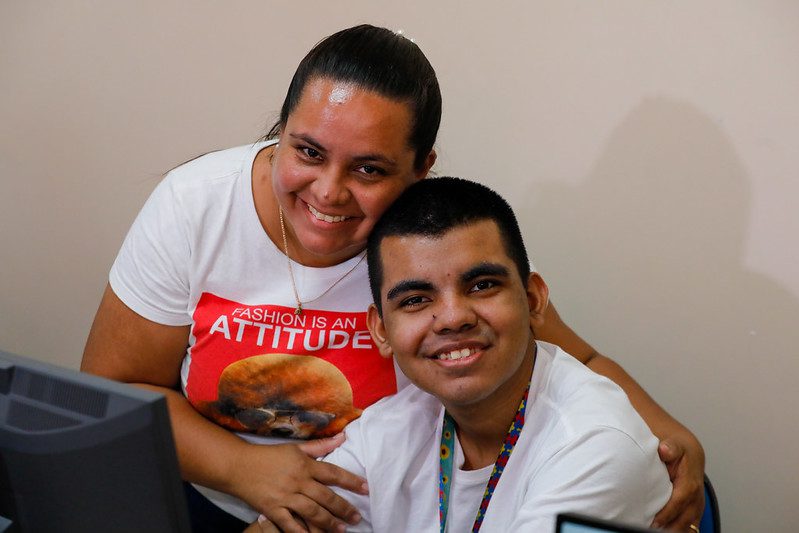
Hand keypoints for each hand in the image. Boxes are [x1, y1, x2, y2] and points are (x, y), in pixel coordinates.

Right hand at [229, 438, 365, 532]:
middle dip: (344, 508)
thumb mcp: (295, 447)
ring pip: (312, 512)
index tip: (366, 488)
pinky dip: (302, 532)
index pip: (333, 473)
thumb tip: (343, 437)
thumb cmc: (269, 455)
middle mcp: (298, 481)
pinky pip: (290, 524)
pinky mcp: (273, 510)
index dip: (351, 481)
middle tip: (357, 517)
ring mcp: (285, 497)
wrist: (238, 466)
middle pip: (326, 496)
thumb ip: (320, 445)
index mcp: (304, 464)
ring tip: (343, 529)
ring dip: (329, 522)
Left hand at [651, 435, 705, 530]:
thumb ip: (670, 447)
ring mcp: (696, 506)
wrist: (690, 453)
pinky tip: (666, 532)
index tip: (654, 522)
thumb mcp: (675, 445)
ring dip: (674, 530)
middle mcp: (696, 498)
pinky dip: (679, 531)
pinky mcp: (694, 512)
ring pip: (688, 526)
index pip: (679, 501)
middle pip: (684, 519)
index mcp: (690, 483)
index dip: (667, 513)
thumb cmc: (680, 450)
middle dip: (669, 527)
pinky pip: (689, 527)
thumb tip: (664, 449)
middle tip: (650, 530)